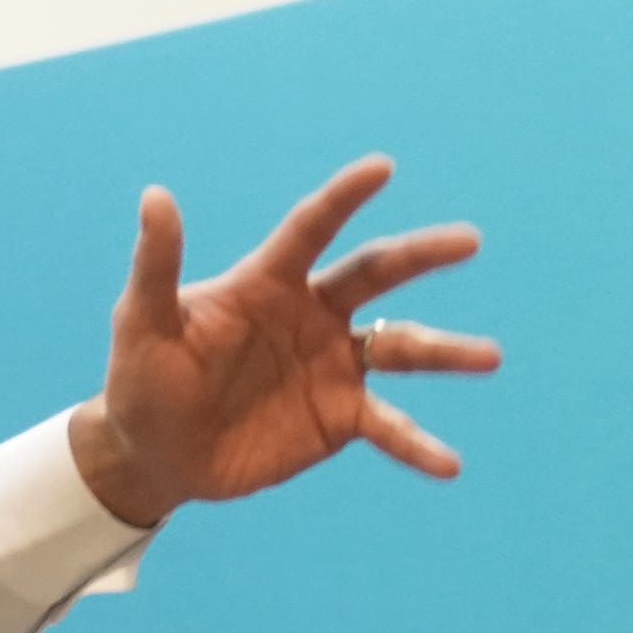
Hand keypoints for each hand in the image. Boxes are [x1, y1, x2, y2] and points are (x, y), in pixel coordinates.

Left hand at [65, 156, 496, 527]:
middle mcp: (312, 316)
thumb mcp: (143, 323)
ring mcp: (332, 367)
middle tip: (469, 240)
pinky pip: (389, 427)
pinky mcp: (339, 418)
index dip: (343, 199)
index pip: (311, 230)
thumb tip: (156, 196)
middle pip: (375, 276)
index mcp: (268, 283)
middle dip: (421, 256)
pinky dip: (418, 444)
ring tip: (489, 356)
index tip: (381, 167)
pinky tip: (449, 464)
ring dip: (445, 351)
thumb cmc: (143, 379)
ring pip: (400, 349)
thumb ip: (158, 264)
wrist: (154, 453)